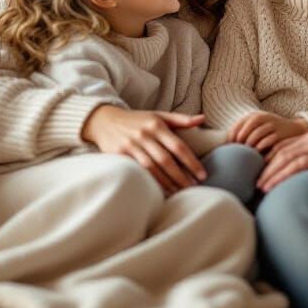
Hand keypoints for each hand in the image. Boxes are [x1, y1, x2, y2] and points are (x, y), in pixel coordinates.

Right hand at [81, 105, 206, 195]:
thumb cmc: (137, 120)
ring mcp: (131, 145)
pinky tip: (159, 190)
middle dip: (181, 176)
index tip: (202, 175)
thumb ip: (180, 119)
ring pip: (152, 168)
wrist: (104, 120)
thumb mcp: (158, 115)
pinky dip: (149, 181)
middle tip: (193, 188)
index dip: (191, 162)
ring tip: (179, 192)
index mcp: (157, 125)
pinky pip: (137, 171)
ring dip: (166, 182)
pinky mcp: (119, 155)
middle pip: (166, 160)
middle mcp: (144, 135)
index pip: (178, 146)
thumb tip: (202, 119)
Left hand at [228, 111, 307, 151]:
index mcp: (254, 116)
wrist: (295, 129)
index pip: (238, 125)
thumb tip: (226, 147)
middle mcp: (263, 118)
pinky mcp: (280, 133)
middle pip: (246, 129)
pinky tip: (259, 154)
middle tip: (238, 152)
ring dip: (250, 145)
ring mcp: (272, 125)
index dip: (232, 136)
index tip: (230, 147)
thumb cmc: (271, 132)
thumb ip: (244, 134)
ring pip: (256, 134)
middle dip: (240, 141)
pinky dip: (261, 147)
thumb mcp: (258, 128)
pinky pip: (268, 141)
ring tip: (247, 154)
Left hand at [256, 132, 307, 192]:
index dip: (267, 162)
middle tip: (251, 184)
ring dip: (269, 173)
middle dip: (264, 168)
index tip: (257, 177)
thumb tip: (299, 184)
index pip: (283, 148)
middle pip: (280, 151)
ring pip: (286, 157)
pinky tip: (272, 186)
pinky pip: (299, 164)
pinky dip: (282, 175)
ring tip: (258, 188)